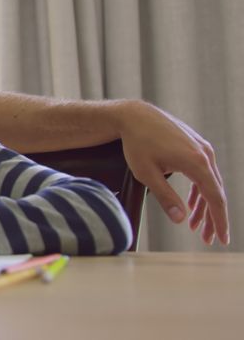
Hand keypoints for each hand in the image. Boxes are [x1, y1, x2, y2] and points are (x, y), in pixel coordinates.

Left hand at [116, 101, 228, 244]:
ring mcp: (202, 148)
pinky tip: (193, 204)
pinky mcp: (195, 145)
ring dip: (205, 205)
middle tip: (209, 239)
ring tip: (197, 227)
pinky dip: (199, 190)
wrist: (134, 115)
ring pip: (210, 183)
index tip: (222, 239)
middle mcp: (205, 154)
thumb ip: (165, 197)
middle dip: (213, 218)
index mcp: (196, 162)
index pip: (215, 198)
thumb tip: (180, 219)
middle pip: (215, 192)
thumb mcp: (147, 173)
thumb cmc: (137, 143)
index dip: (219, 221)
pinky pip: (203, 172)